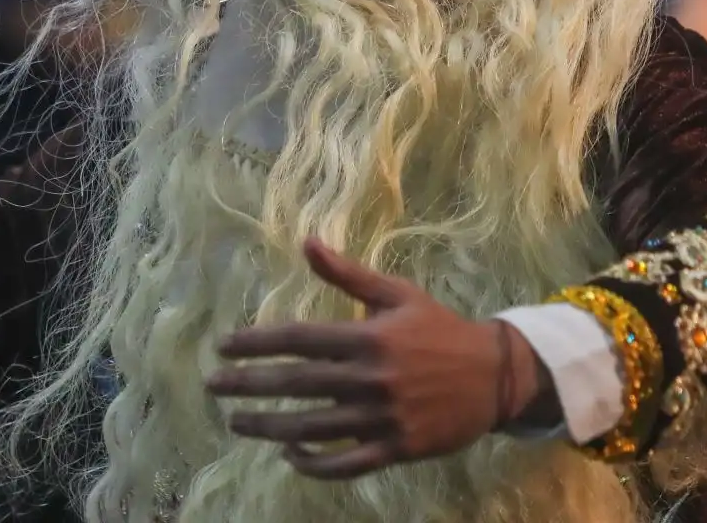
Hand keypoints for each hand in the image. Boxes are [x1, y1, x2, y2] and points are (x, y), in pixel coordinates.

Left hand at [207, 238, 549, 479]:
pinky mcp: (395, 448)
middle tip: (212, 386)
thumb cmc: (439, 329)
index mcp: (369, 337)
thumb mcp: (397, 294)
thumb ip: (348, 274)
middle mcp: (371, 378)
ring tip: (237, 422)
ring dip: (268, 426)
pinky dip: (312, 462)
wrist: (494, 376)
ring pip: (313, 427)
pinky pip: (344, 463)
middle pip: (296, 384)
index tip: (223, 348)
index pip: (298, 340)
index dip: (255, 343)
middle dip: (247, 385)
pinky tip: (289, 452)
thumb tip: (306, 242)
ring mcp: (382, 417)